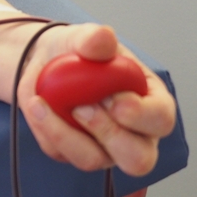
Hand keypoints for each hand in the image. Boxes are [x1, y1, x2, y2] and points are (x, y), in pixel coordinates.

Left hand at [18, 23, 176, 175]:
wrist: (46, 61)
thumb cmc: (80, 52)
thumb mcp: (85, 38)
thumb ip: (95, 38)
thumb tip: (103, 36)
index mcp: (150, 103)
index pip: (161, 120)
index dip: (142, 116)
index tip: (117, 101)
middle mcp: (133, 134)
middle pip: (137, 159)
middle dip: (108, 134)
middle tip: (82, 107)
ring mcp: (103, 148)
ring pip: (93, 160)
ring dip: (66, 134)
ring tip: (47, 102)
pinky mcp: (72, 151)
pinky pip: (59, 153)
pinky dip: (44, 128)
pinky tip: (36, 104)